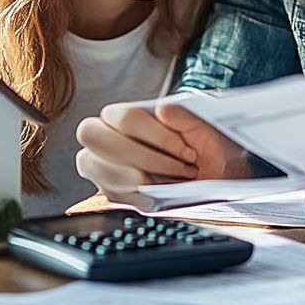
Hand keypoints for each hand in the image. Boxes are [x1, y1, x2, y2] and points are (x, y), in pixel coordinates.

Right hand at [76, 101, 248, 201]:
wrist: (211, 173)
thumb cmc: (201, 145)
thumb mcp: (201, 126)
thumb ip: (182, 115)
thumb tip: (163, 110)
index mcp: (125, 114)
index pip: (122, 117)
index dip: (155, 135)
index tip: (187, 151)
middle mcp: (106, 135)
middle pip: (92, 135)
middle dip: (142, 155)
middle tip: (179, 167)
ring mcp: (102, 164)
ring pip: (101, 168)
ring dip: (146, 176)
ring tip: (176, 179)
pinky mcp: (111, 190)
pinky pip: (114, 192)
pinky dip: (143, 194)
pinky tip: (164, 191)